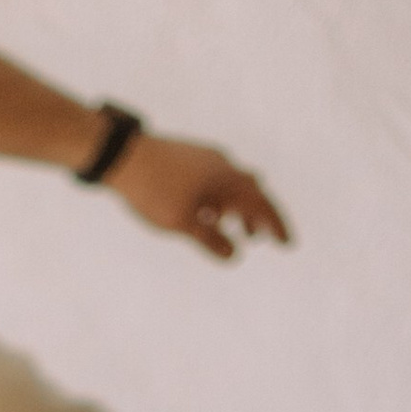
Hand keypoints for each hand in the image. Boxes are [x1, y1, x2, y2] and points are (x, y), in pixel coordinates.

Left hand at [110, 132, 290, 262]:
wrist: (122, 155)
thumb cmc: (153, 191)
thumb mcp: (182, 223)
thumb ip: (210, 240)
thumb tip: (234, 256)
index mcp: (227, 180)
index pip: (262, 205)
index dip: (276, 226)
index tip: (288, 244)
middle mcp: (224, 164)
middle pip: (253, 192)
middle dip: (261, 217)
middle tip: (266, 239)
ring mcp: (207, 158)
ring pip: (235, 184)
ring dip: (241, 208)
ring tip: (242, 230)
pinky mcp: (191, 156)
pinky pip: (218, 179)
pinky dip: (223, 198)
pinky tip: (212, 213)